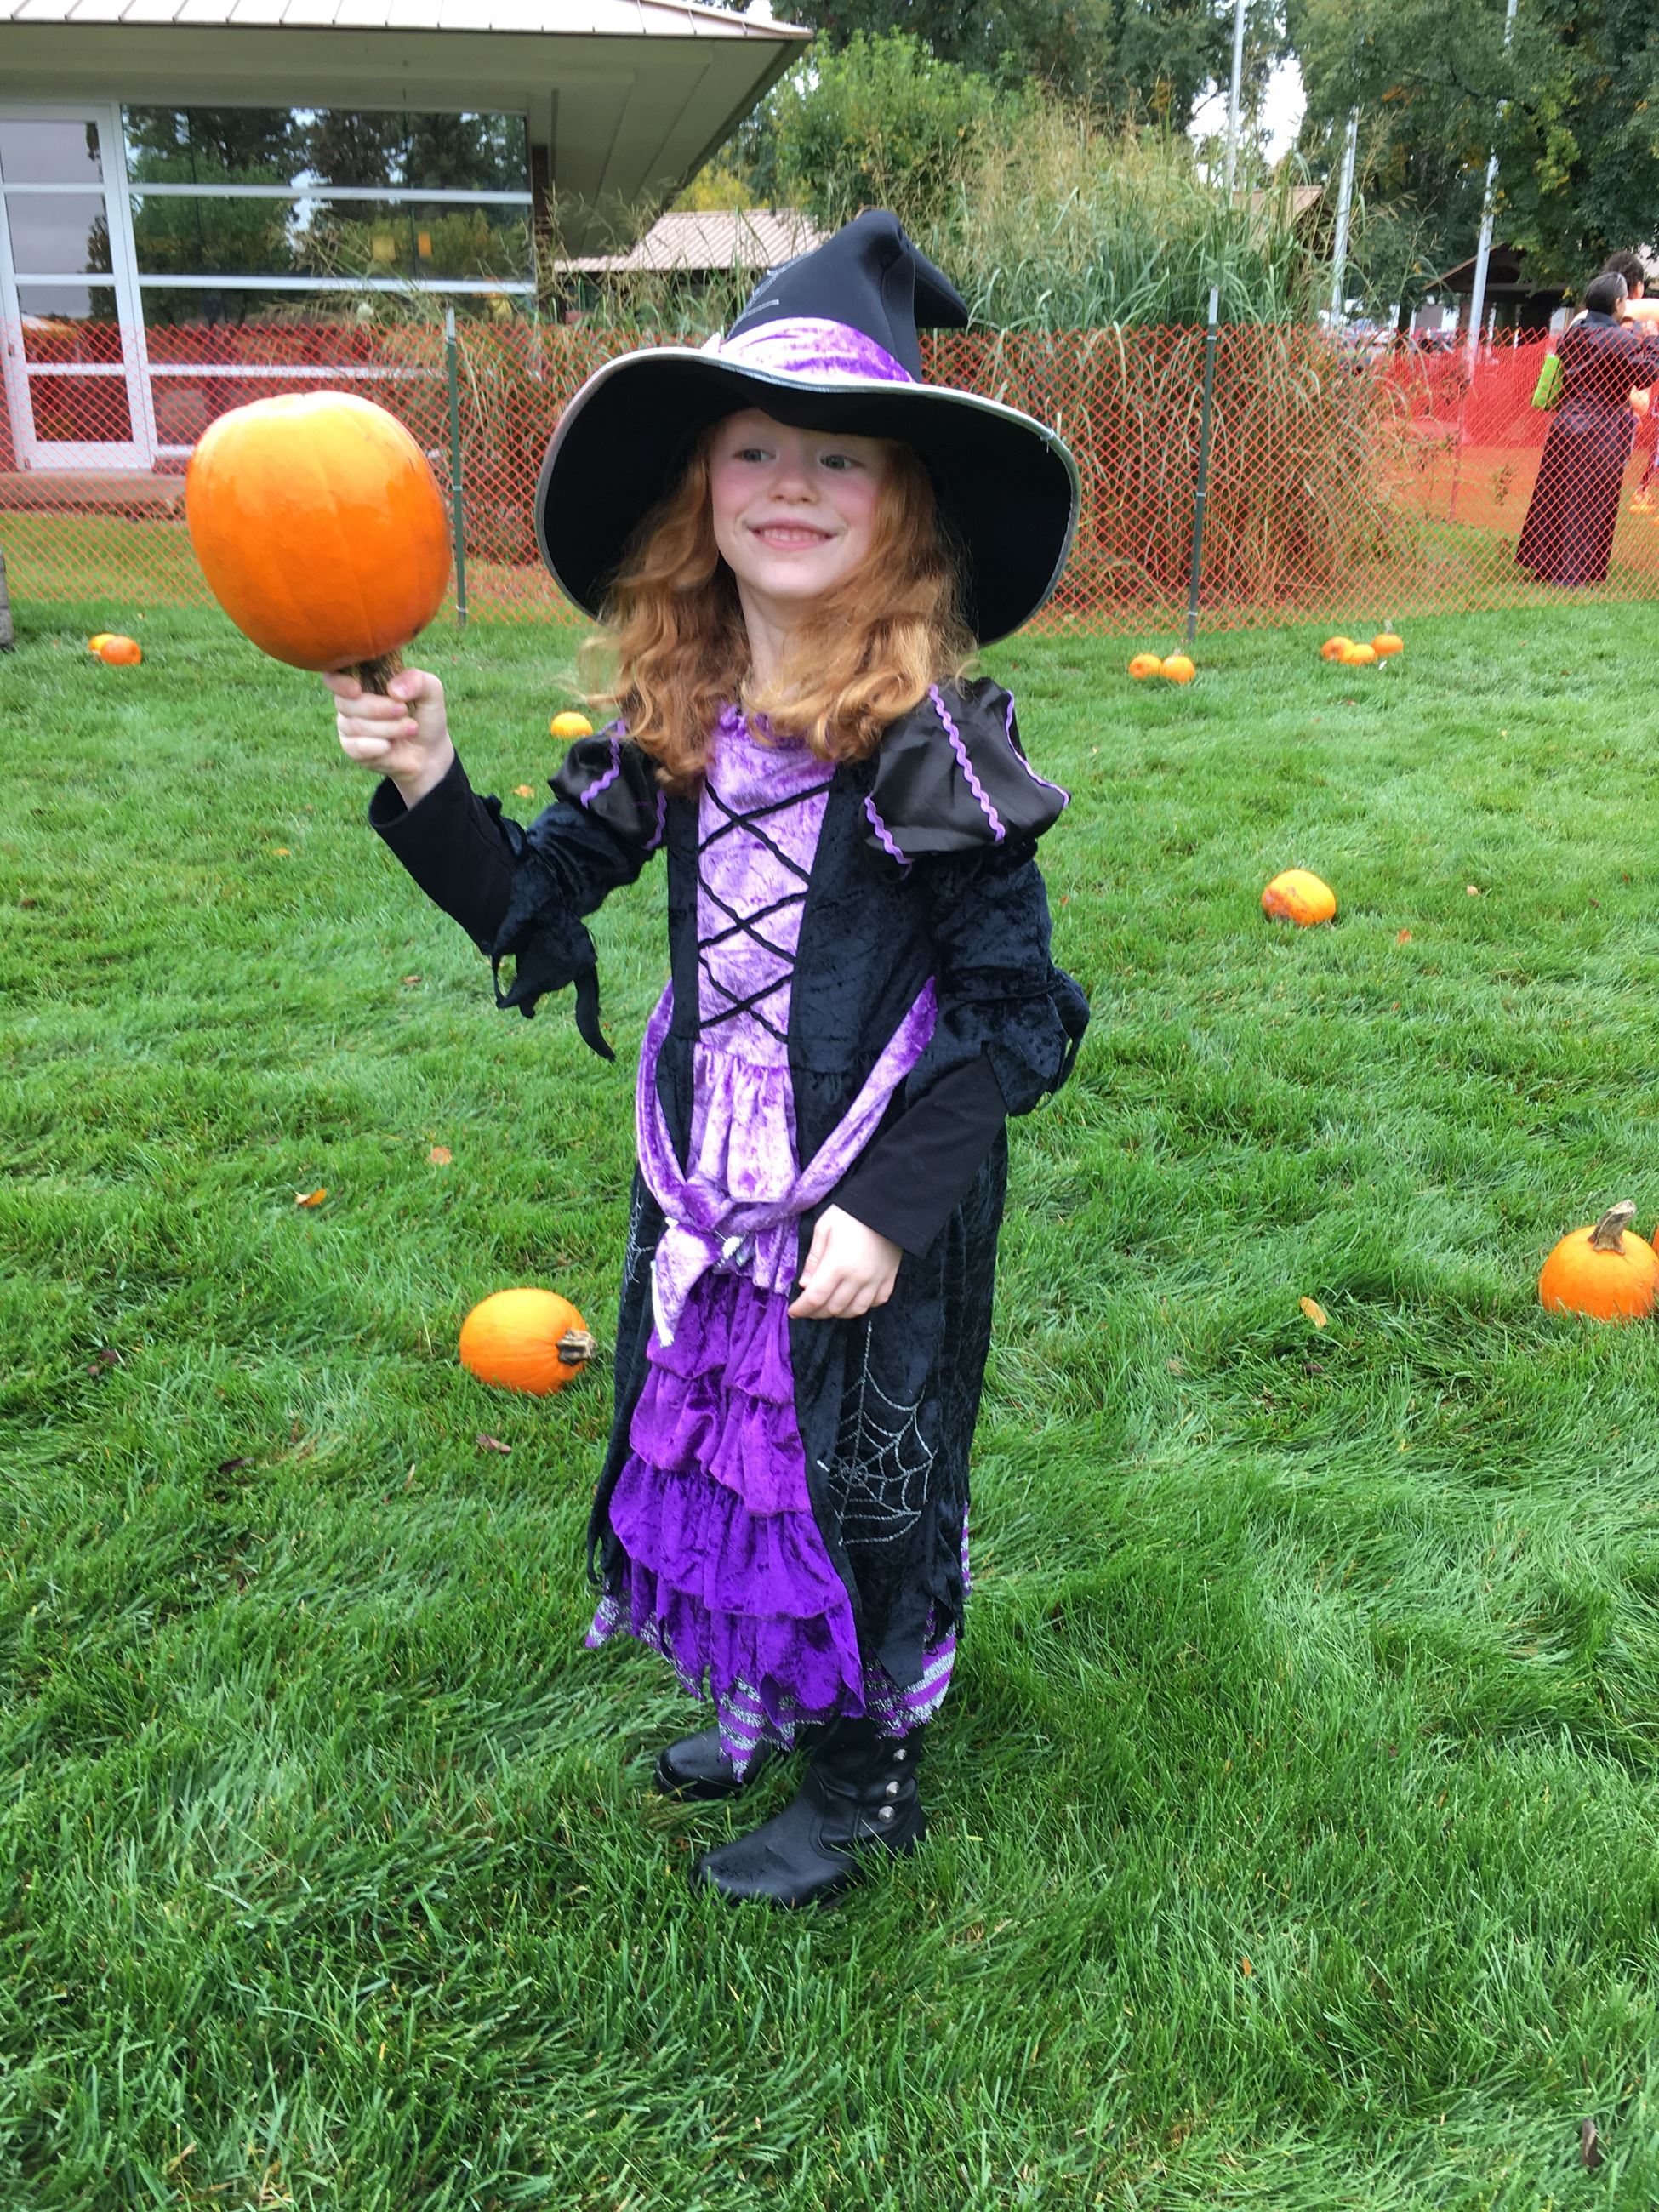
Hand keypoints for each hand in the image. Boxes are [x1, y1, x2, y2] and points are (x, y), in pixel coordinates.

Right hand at [326, 665, 453, 803]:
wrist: (430, 752)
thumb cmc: (425, 716)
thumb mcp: (431, 692)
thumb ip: (417, 680)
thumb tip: (393, 690)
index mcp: (365, 680)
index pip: (334, 676)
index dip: (339, 682)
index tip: (358, 689)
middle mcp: (352, 701)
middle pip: (344, 702)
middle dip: (378, 708)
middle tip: (404, 711)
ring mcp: (349, 725)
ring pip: (353, 725)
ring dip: (387, 728)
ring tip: (410, 729)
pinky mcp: (353, 749)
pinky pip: (355, 747)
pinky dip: (376, 746)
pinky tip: (390, 746)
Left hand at [788, 1205, 902, 1320]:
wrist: (886, 1205)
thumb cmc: (850, 1213)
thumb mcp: (823, 1229)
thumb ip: (813, 1259)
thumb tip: (804, 1284)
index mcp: (837, 1265)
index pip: (815, 1298)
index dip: (802, 1309)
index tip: (793, 1312)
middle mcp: (857, 1278)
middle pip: (833, 1308)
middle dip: (816, 1313)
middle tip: (808, 1309)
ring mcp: (876, 1280)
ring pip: (855, 1310)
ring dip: (838, 1313)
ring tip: (828, 1307)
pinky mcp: (889, 1278)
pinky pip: (876, 1302)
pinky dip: (863, 1305)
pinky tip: (853, 1299)